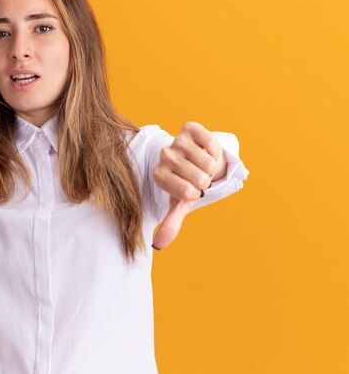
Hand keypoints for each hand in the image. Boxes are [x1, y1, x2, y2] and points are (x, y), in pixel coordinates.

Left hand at [151, 122, 225, 249]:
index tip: (192, 189)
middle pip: (198, 177)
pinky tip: (206, 151)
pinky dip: (214, 150)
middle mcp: (164, 156)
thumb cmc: (189, 183)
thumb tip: (158, 245)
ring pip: (206, 161)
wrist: (198, 159)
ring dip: (212, 166)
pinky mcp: (189, 128)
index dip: (196, 192)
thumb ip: (171, 222)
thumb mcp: (181, 203)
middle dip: (206, 180)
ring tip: (204, 165)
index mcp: (159, 176)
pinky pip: (209, 142)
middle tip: (200, 176)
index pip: (186, 192)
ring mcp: (176, 141)